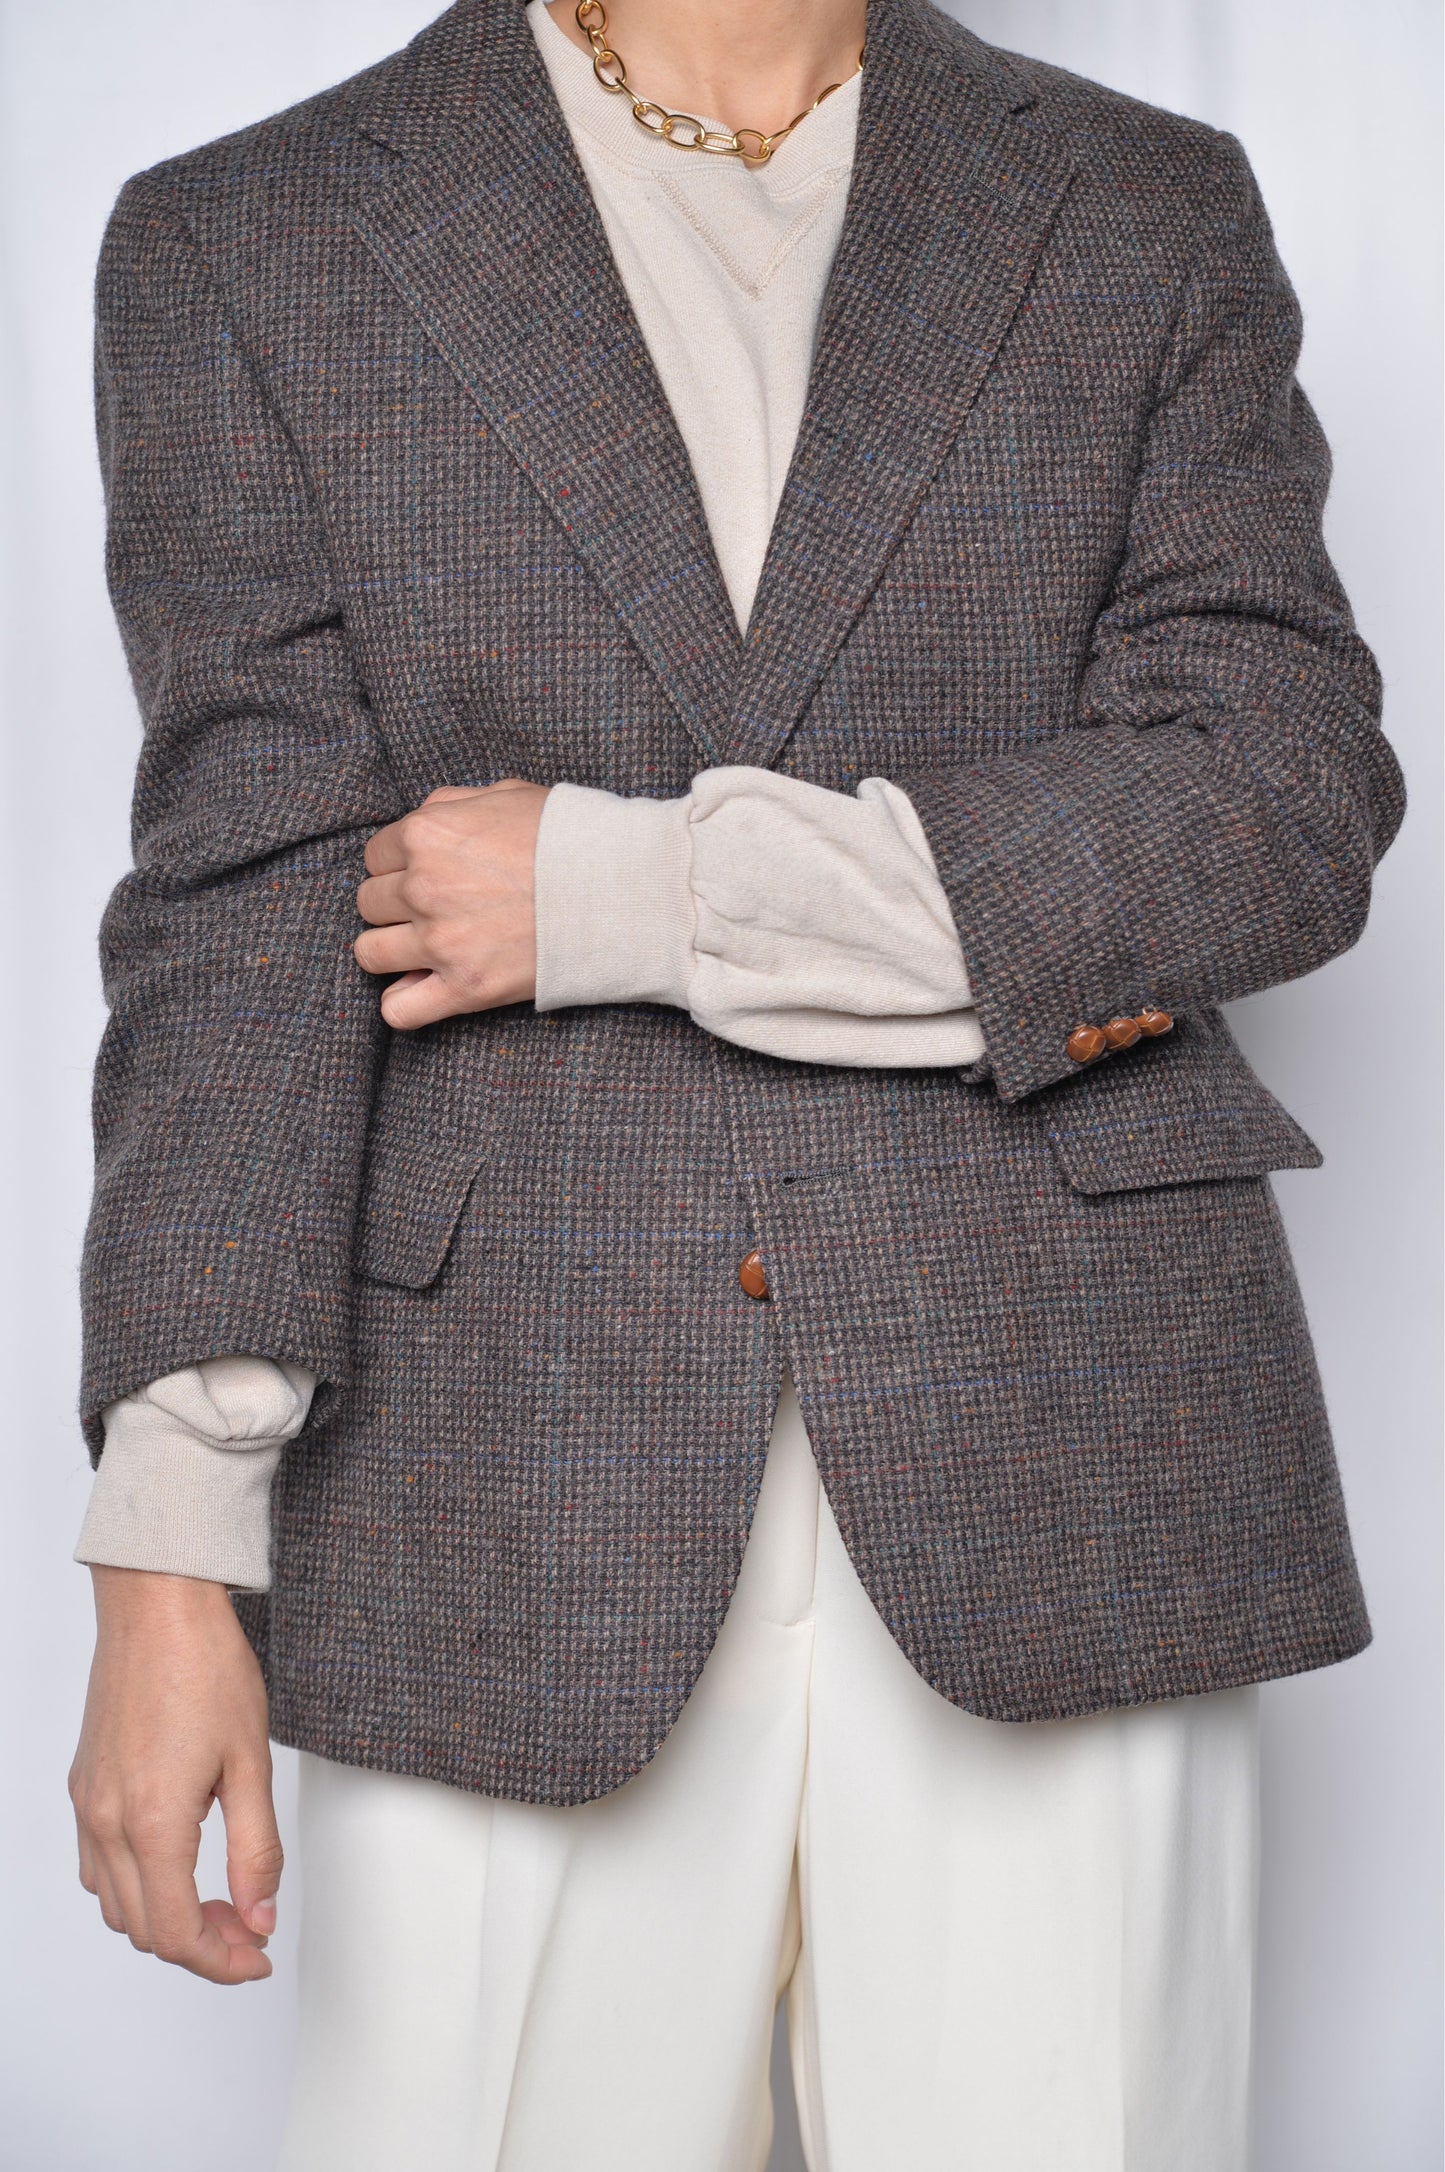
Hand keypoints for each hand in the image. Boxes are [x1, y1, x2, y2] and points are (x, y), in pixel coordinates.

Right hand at [68, 1567, 281, 1984]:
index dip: (222, 1960)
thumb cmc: (207, 1667)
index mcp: (152, 1823)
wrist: (158, 1608)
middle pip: (144, 1930)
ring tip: (219, 1897)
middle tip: (250, 1927)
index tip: (258, 1954)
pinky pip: (97, 1866)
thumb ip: (257, 1850)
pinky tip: (176, 1863)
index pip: (177, 1934)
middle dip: (200, 1944)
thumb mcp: (251, 1762)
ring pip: (115, 1905)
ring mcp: (87, 1805)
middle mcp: (107, 1822)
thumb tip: (260, 1914)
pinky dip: (135, 1885)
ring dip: (164, 1918)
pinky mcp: (83, 1786)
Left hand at [354, 779, 550, 1029]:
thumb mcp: (505, 793)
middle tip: (434, 908)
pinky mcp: (465, 988)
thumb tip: (424, 819)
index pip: (374, 856)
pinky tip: (423, 989)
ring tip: (424, 948)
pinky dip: (404, 1004)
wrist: (619, 888)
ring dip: (392, 950)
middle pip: (369, 903)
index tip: (426, 874)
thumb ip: (451, 804)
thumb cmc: (567, 836)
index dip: (398, 865)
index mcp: (425, 835)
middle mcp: (422, 887)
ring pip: (370, 953)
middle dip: (395, 905)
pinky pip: (399, 1010)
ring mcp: (440, 942)